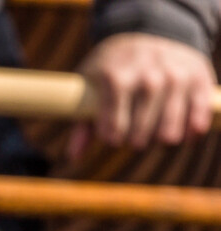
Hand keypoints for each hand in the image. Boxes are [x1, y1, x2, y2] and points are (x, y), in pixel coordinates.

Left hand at [67, 33, 215, 159]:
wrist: (146, 32)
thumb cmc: (111, 69)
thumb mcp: (90, 89)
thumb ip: (82, 124)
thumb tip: (74, 156)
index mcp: (116, 78)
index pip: (115, 126)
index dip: (113, 136)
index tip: (112, 137)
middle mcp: (147, 75)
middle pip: (142, 132)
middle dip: (136, 140)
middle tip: (134, 136)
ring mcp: (175, 75)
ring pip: (169, 129)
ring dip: (161, 138)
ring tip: (155, 134)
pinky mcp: (198, 77)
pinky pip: (198, 113)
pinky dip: (192, 128)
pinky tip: (186, 132)